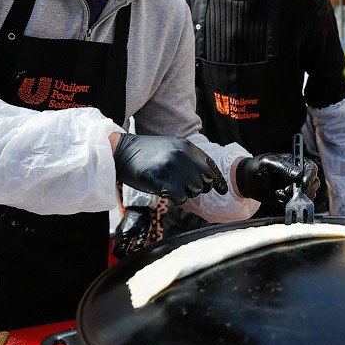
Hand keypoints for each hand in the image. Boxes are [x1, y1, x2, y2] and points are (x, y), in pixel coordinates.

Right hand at [111, 206, 151, 258]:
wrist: (138, 207)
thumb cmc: (143, 218)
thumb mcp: (144, 232)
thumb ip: (140, 244)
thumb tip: (138, 254)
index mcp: (125, 235)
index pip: (120, 252)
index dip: (125, 258)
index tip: (132, 259)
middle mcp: (119, 234)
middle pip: (114, 251)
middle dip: (120, 256)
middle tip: (130, 257)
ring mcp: (118, 231)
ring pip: (115, 246)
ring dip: (121, 251)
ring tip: (131, 251)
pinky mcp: (119, 229)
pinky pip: (117, 241)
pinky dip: (121, 245)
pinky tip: (130, 244)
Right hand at [113, 134, 227, 204]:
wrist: (121, 151)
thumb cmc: (147, 153)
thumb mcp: (172, 147)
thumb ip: (190, 158)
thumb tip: (208, 177)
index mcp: (187, 146)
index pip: (211, 165)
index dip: (218, 180)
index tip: (222, 190)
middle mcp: (182, 154)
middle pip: (205, 180)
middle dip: (199, 188)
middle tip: (186, 188)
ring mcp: (172, 166)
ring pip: (194, 190)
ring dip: (186, 193)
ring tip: (173, 187)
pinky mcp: (161, 179)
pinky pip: (180, 197)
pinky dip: (176, 198)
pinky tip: (166, 192)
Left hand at [235, 153, 319, 205]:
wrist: (246, 181)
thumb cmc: (256, 166)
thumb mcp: (266, 161)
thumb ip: (282, 165)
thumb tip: (298, 174)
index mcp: (296, 162)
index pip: (311, 168)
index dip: (310, 175)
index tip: (303, 182)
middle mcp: (298, 175)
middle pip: (313, 183)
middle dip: (303, 189)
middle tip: (288, 190)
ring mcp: (295, 188)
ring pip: (306, 196)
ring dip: (293, 197)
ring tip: (278, 192)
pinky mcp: (290, 199)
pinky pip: (296, 204)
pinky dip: (287, 202)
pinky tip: (276, 196)